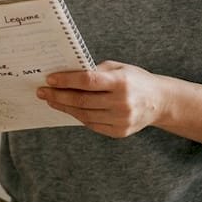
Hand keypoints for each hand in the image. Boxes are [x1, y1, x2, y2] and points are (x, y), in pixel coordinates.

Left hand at [37, 60, 166, 137]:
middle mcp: (122, 103)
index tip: (50, 79)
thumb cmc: (136, 80)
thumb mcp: (119, 68)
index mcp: (122, 82)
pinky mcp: (119, 132)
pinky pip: (92, 124)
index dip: (66, 81)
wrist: (159, 102)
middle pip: (82, 100)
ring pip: (84, 115)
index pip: (88, 81)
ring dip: (64, 107)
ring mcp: (121, 120)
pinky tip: (68, 109)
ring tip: (51, 100)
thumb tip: (67, 74)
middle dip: (59, 95)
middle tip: (42, 91)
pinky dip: (78, 116)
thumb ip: (96, 71)